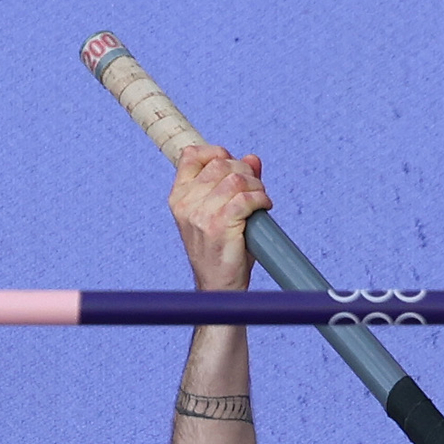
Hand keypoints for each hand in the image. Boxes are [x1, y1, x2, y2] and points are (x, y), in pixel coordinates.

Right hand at [169, 144, 268, 291]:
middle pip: (221, 163)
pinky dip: (261, 199)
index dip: (219, 154)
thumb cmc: (223, 251)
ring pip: (236, 179)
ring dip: (256, 187)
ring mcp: (200, 214)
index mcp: (179, 196)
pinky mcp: (218, 226)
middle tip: (255, 191)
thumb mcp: (223, 212)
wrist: (218, 288)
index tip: (235, 170)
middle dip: (246, 172)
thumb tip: (252, 158)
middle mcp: (185, 203)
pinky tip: (264, 208)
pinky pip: (245, 199)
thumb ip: (235, 182)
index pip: (192, 154)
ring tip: (261, 201)